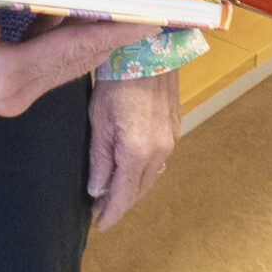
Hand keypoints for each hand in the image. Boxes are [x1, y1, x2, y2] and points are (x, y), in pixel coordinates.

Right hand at [0, 2, 163, 119]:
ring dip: (98, 36)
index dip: (111, 30)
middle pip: (78, 59)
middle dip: (117, 33)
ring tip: (131, 6)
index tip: (150, 14)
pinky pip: (50, 60)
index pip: (69, 50)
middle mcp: (13, 91)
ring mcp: (10, 92)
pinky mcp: (4, 84)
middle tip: (158, 6)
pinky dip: (73, 39)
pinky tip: (85, 15)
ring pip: (68, 61)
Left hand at [87, 71, 178, 229]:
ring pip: (151, 176)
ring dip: (133, 187)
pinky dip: (144, 170)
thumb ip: (99, 158)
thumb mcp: (98, 119)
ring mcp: (171, 139)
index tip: (99, 224)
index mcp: (138, 150)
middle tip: (100, 209)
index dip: (110, 213)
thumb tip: (97, 190)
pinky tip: (131, 168)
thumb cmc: (118, 77)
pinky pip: (159, 160)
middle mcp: (160, 150)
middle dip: (120, 202)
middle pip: (139, 190)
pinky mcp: (175, 128)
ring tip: (112, 191)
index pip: (124, 196)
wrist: (149, 48)